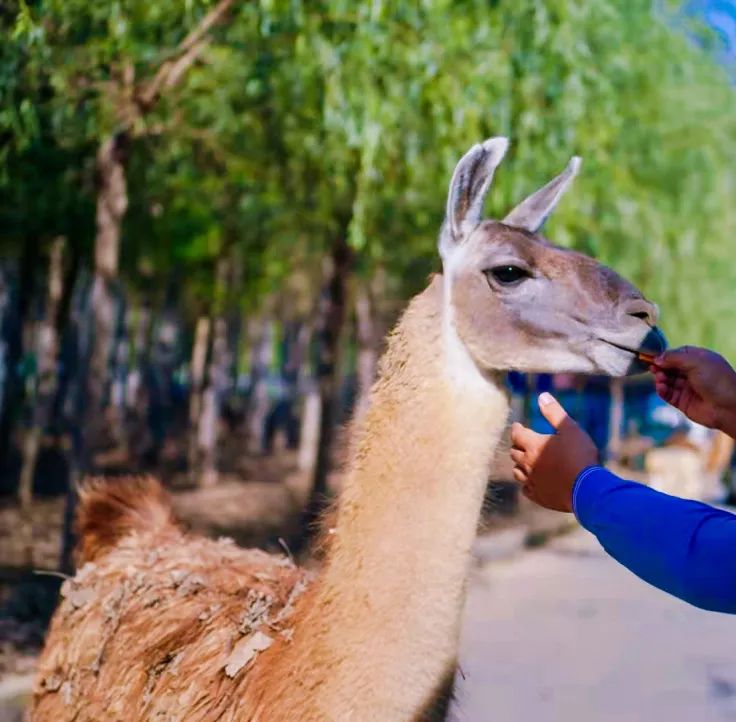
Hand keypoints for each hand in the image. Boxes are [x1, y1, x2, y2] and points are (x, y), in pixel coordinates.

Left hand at [510, 392, 598, 512]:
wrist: (587, 489)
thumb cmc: (579, 455)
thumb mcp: (570, 428)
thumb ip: (554, 412)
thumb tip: (542, 396)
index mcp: (533, 445)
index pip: (517, 434)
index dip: (516, 429)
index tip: (517, 426)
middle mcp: (527, 463)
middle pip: (514, 453)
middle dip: (517, 446)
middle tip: (521, 443)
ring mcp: (532, 481)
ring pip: (517, 472)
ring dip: (519, 465)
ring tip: (524, 462)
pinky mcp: (538, 496)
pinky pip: (526, 489)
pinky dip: (527, 484)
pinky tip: (532, 482)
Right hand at [652, 346, 735, 436]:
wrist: (728, 407)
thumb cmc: (716, 380)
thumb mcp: (695, 362)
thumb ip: (674, 358)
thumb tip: (657, 358)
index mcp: (699, 360)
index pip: (677, 354)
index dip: (666, 356)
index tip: (655, 357)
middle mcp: (693, 373)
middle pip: (670, 368)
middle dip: (661, 367)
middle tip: (653, 368)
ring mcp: (688, 388)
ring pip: (667, 381)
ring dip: (661, 379)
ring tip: (660, 379)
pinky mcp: (683, 401)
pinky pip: (668, 394)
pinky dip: (662, 390)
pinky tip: (661, 387)